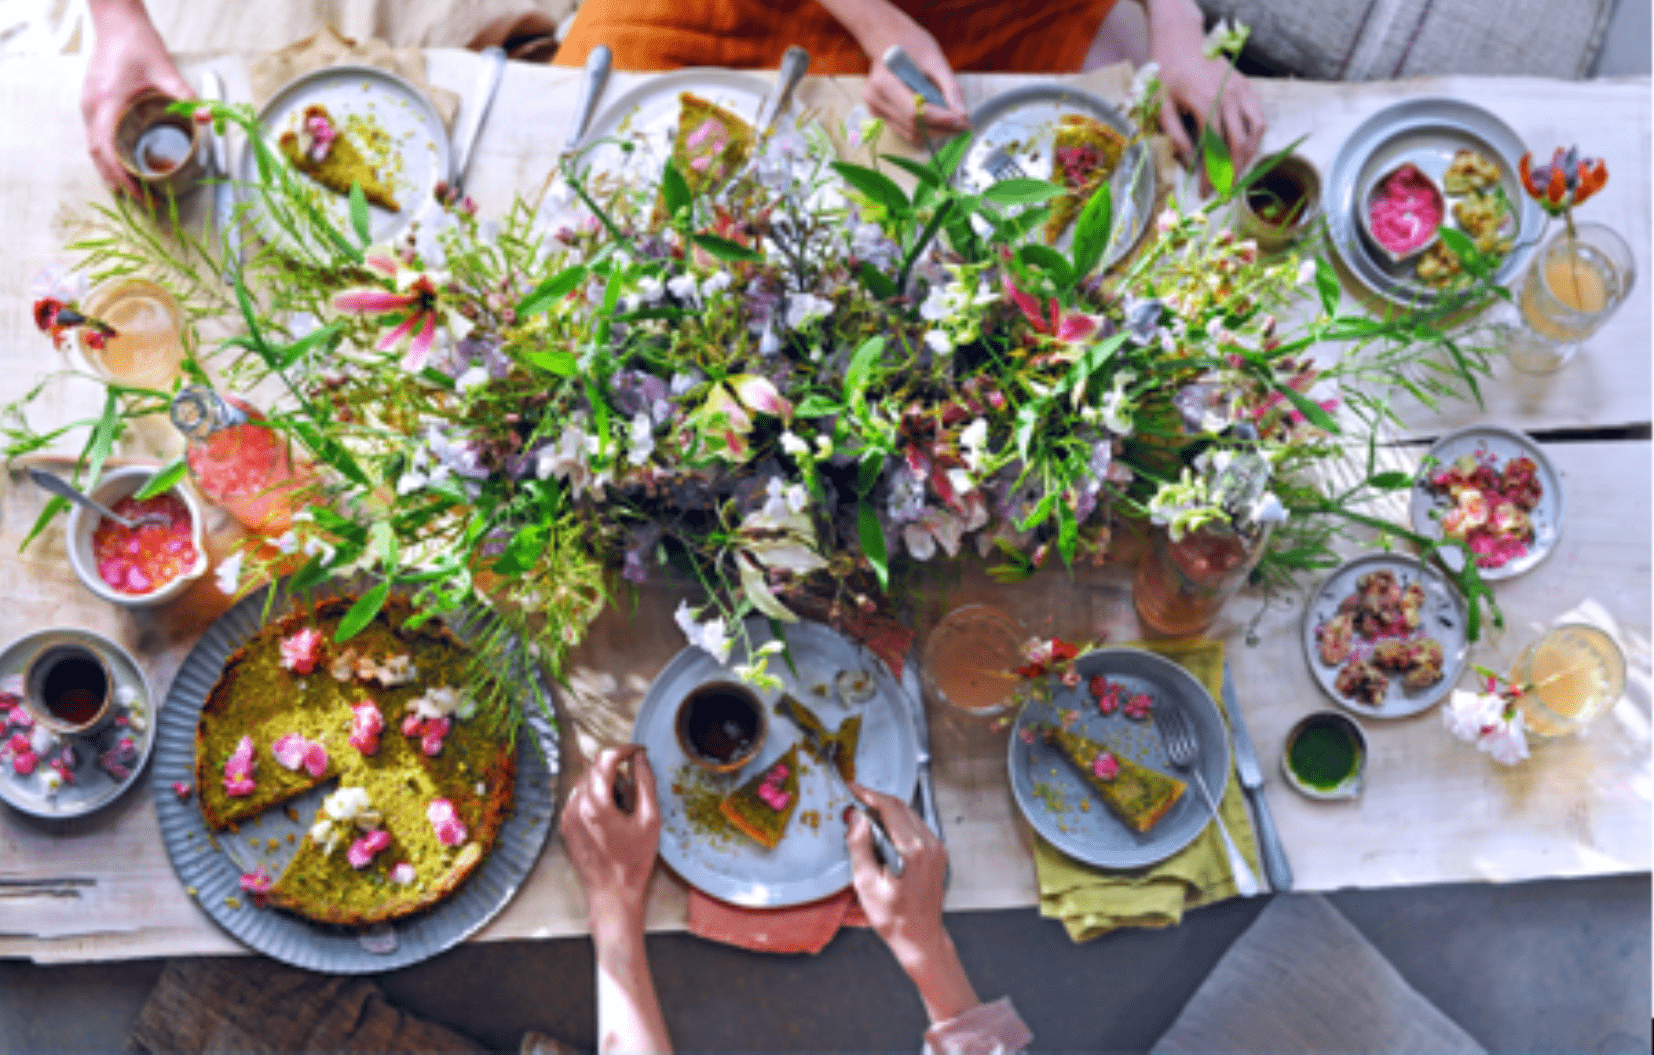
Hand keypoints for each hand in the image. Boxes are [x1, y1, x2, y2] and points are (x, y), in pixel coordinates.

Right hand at [81, 0, 193, 195]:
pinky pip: (96, 137)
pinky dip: (108, 156)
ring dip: (111, 171)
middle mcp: (92, 108)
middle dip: (118, 182)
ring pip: (94, 148)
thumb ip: (185, 96)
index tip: (141, 195)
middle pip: (98, 156)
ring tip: (134, 191)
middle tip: (144, 201)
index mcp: (106, 103)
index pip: (107, 151)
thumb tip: (207, 117)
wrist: (116, 22)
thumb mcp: (166, 70)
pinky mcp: (93, 103)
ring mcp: (88, 105)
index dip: (123, 178)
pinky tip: (124, 165)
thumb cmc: (136, 43)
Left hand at [560, 745, 660, 933]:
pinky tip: (610, 818)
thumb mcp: (650, 819)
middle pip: (596, 768)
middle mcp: (576, 805)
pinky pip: (579, 797)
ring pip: (587, 782)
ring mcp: (567, 815)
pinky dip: (595, 797)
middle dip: (617, 772)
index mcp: (596, 803)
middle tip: (634, 794)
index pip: (606, 758)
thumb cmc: (633, 861)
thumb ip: (646, 783)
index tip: (639, 751)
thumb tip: (640, 758)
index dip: (625, 749)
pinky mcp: (565, 824)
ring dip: (606, 785)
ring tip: (623, 810)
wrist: (612, 893)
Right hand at [845, 786, 947, 963]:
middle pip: (901, 806)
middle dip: (876, 800)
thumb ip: (860, 846)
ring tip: (865, 819)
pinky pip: (916, 827)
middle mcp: (930, 844)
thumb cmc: (894, 918)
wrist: (920, 937)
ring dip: (887, 811)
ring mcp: (937, 848)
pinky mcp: (938, 853)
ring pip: (910, 814)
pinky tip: (882, 833)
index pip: (890, 807)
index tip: (852, 789)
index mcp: (913, 850)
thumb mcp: (866, 884)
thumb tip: (855, 818)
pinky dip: (898, 823)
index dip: (868, 794)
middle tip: (854, 803)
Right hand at [856, 14, 969, 145]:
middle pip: (914, 126)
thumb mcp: (935, 60)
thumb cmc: (911, 44)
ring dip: (935, 132)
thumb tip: (962, 115)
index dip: (941, 120)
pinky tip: (937, 120)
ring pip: (912, 134)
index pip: (915, 112)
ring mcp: (875, 110)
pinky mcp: (879, 116)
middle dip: (942, 128)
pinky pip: (906, 132)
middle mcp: (875, 100)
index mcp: (884, 83)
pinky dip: (925, 130)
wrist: (888, 40)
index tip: (963, 122)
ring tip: (952, 122)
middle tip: (964, 124)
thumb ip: (950, 88)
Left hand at [1155, 51, 1264, 180]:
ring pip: (1255, 132)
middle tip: (1224, 191)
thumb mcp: (1161, 105)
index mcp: (1205, 102)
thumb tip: (1189, 161)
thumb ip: (1175, 135)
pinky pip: (1258, 118)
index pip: (1213, 148)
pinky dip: (1255, 138)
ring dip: (1247, 157)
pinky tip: (1245, 152)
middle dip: (1232, 172)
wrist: (1181, 40)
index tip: (1205, 191)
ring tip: (1236, 175)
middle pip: (1237, 144)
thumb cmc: (1166, 73)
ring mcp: (1241, 91)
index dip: (1210, 173)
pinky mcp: (1247, 87)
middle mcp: (1229, 97)